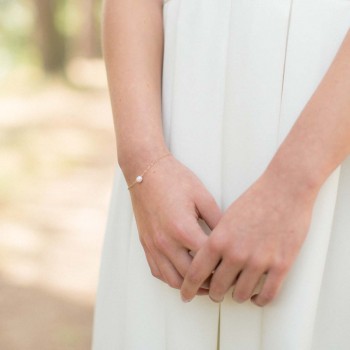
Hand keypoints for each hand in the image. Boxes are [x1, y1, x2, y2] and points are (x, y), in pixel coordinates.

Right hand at [128, 153, 221, 292]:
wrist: (145, 171)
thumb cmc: (174, 179)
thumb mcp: (202, 196)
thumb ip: (217, 220)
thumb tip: (229, 239)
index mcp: (183, 229)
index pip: (208, 261)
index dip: (224, 268)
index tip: (234, 269)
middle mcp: (165, 242)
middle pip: (190, 277)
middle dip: (209, 283)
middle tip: (223, 282)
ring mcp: (153, 245)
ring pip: (172, 280)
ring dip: (189, 287)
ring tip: (205, 284)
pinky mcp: (146, 244)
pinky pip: (157, 271)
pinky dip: (171, 278)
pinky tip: (182, 274)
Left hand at [180, 171, 317, 305]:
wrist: (285, 188)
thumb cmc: (256, 199)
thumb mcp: (227, 218)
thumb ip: (217, 241)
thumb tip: (211, 261)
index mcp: (219, 240)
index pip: (196, 272)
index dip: (188, 287)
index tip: (186, 294)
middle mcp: (236, 253)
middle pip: (217, 287)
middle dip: (214, 293)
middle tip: (215, 293)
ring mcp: (259, 261)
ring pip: (240, 294)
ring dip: (236, 296)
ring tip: (236, 291)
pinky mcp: (281, 265)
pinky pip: (267, 295)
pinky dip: (259, 300)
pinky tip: (256, 296)